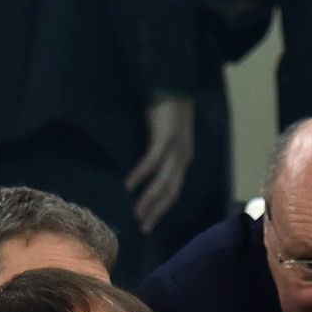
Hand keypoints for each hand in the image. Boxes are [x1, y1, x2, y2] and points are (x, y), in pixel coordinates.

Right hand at [125, 95, 194, 233]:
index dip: (162, 208)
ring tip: (136, 214)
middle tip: (142, 227)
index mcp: (183, 159)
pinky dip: (141, 175)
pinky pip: (152, 162)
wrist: (172, 84)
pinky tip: (129, 185)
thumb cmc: (164, 110)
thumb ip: (158, 154)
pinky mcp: (165, 138)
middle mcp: (182, 158)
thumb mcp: (163, 137)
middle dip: (156, 211)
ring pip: (163, 182)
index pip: (173, 191)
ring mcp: (175, 149)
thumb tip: (144, 172)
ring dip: (149, 200)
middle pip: (170, 192)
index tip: (148, 223)